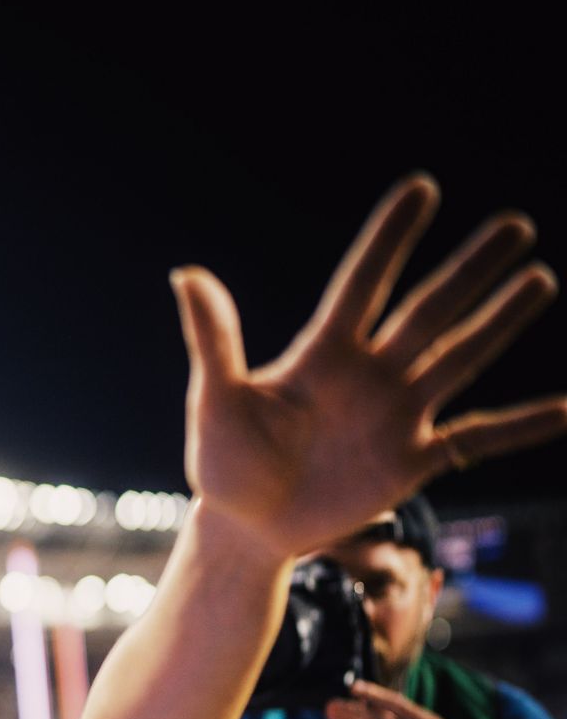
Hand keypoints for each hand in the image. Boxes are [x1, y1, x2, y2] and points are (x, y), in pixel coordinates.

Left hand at [175, 175, 564, 557]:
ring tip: (539, 278)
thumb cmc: (223, 463)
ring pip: (459, 358)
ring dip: (499, 322)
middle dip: (470, 270)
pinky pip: (478, 439)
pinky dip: (523, 425)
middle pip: (429, 312)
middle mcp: (369, 376)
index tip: (422, 188)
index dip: (390, 238)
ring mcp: (396, 417)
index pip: (363, 283)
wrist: (245, 530)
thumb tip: (186, 273)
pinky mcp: (412, 463)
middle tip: (515, 225)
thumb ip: (212, 340)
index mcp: (321, 355)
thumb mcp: (214, 401)